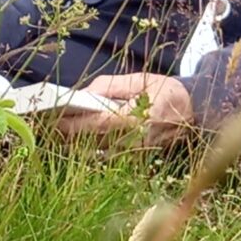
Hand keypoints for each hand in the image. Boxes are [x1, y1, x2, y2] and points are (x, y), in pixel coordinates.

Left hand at [54, 72, 193, 146]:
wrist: (195, 111)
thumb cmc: (166, 91)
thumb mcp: (139, 79)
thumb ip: (109, 86)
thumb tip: (81, 94)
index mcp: (139, 119)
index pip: (97, 125)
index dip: (72, 123)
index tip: (51, 117)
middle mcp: (136, 142)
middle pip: (92, 143)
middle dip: (66, 134)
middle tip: (44, 124)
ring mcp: (136, 155)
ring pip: (96, 153)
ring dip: (74, 144)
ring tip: (54, 130)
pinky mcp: (136, 160)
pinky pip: (106, 157)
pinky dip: (88, 149)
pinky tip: (74, 138)